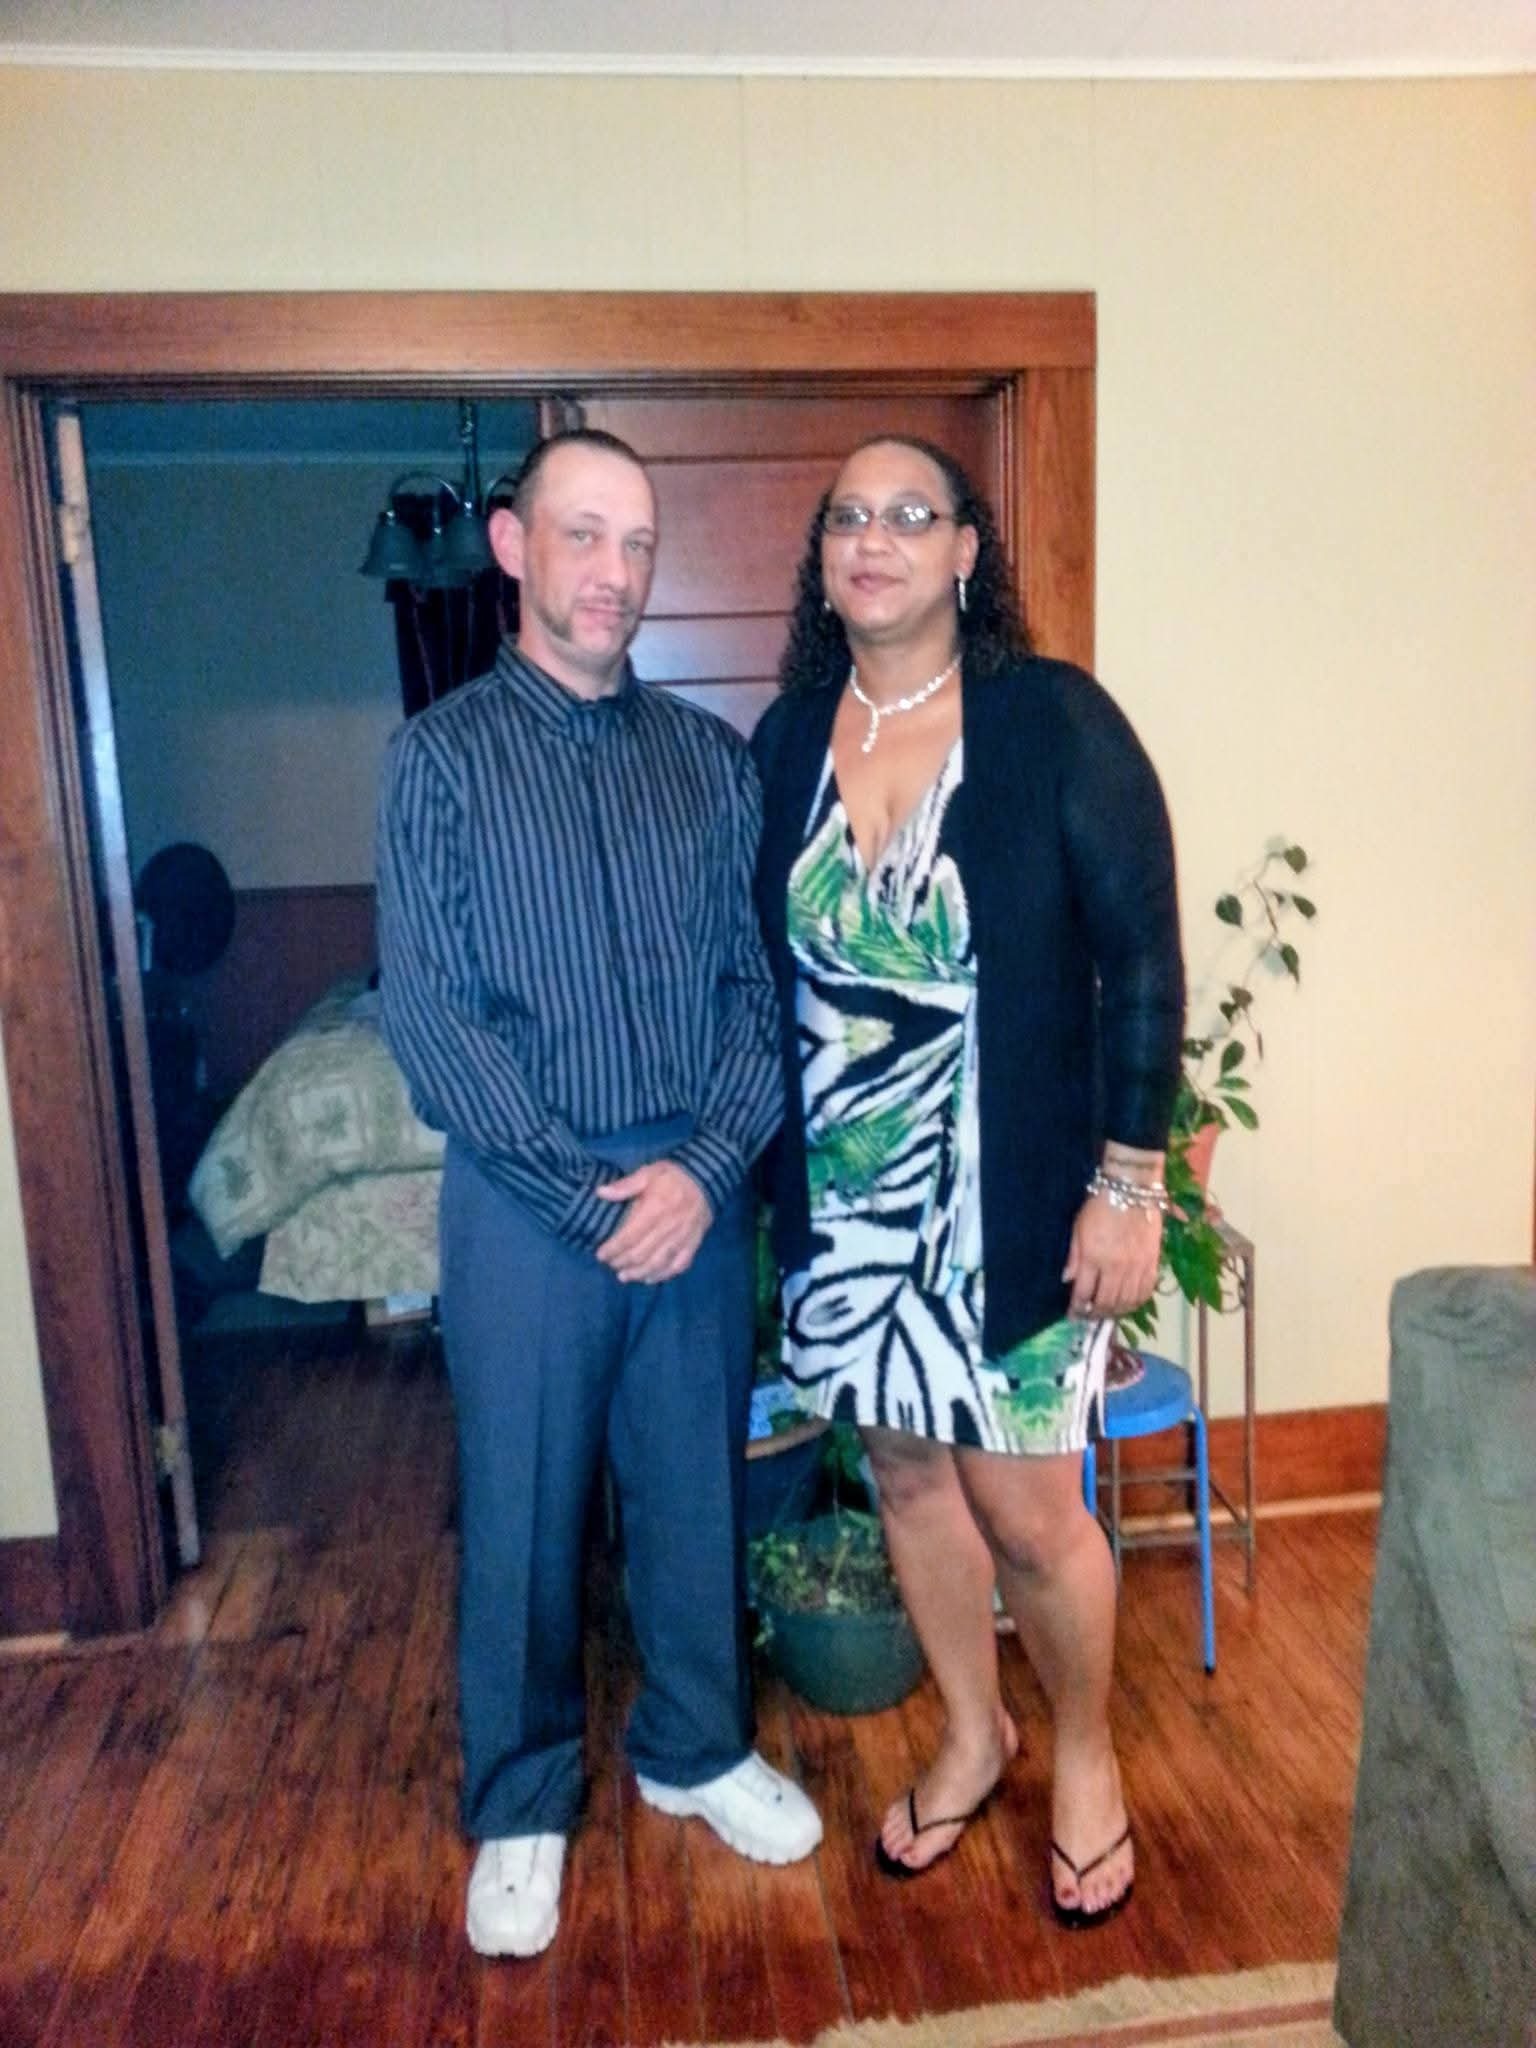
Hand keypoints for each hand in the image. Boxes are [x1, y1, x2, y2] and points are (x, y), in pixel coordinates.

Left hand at [594, 1160, 712, 1283]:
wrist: (706, 1178)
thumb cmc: (673, 1176)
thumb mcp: (648, 1173)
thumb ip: (625, 1185)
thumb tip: (600, 1192)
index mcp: (654, 1210)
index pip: (629, 1237)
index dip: (613, 1249)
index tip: (600, 1255)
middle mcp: (668, 1228)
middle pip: (641, 1253)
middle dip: (622, 1262)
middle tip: (610, 1264)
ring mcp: (682, 1238)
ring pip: (657, 1263)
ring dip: (639, 1273)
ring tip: (624, 1276)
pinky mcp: (693, 1244)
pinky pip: (678, 1265)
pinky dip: (663, 1275)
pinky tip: (650, 1278)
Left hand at [1062, 1196, 1161, 1318]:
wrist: (1132, 1189)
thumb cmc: (1100, 1205)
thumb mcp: (1078, 1228)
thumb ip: (1074, 1257)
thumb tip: (1067, 1280)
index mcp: (1094, 1258)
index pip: (1084, 1293)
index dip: (1076, 1308)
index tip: (1072, 1314)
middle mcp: (1116, 1267)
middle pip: (1106, 1302)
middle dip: (1094, 1314)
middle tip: (1088, 1316)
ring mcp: (1136, 1266)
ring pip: (1127, 1301)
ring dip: (1115, 1312)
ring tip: (1107, 1313)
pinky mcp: (1153, 1262)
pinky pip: (1146, 1291)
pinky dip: (1137, 1302)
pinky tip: (1129, 1304)